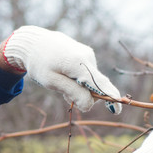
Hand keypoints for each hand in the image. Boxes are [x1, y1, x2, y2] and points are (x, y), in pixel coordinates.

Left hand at [0, 26, 121, 113]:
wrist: (34, 42)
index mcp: (79, 64)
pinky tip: (63, 74)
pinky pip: (86, 74)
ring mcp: (87, 54)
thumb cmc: (40, 63)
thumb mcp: (52, 81)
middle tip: (63, 93)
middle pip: (95, 86)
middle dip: (83, 95)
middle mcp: (88, 57)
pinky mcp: (85, 54)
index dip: (110, 98)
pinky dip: (77, 79)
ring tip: (60, 80)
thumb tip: (89, 105)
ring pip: (89, 81)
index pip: (100, 84)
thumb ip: (72, 92)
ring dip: (78, 87)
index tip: (118, 111)